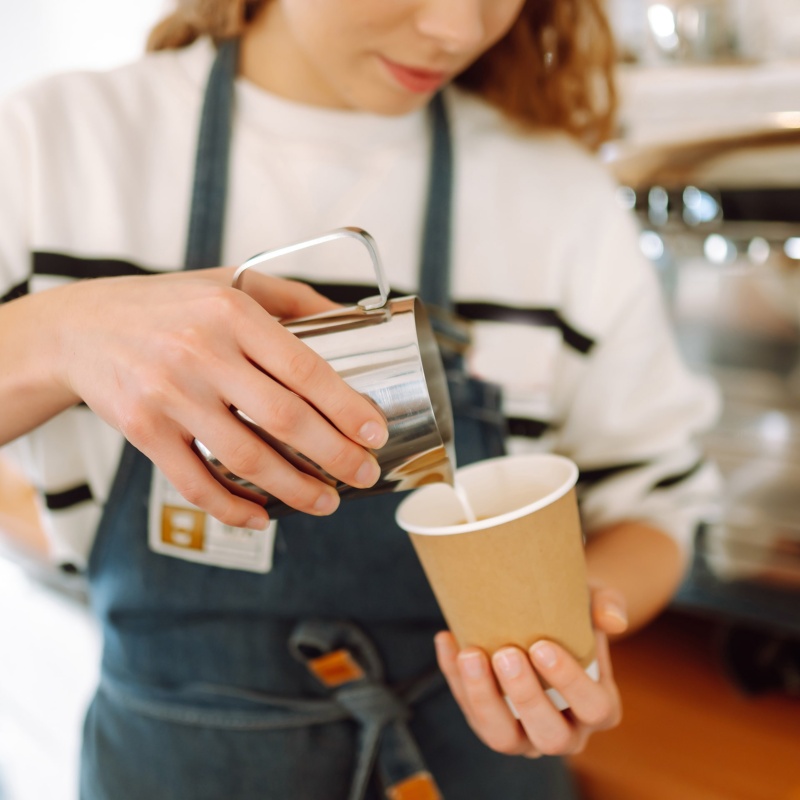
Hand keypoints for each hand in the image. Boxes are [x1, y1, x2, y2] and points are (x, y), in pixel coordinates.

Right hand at [49, 267, 387, 525]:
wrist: (80, 328)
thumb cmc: (167, 306)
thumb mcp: (231, 283)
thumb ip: (293, 298)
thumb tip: (353, 317)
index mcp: (231, 315)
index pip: (304, 368)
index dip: (346, 407)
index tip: (374, 432)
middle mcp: (201, 354)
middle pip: (284, 419)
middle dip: (335, 455)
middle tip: (364, 473)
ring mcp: (169, 396)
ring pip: (245, 459)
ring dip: (294, 490)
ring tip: (326, 501)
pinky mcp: (145, 432)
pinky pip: (195, 483)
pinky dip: (232, 508)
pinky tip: (262, 517)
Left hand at [434, 586, 626, 756]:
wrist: (545, 615)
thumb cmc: (575, 611)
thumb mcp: (595, 599)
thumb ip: (607, 604)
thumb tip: (612, 620)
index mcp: (600, 707)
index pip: (594, 707)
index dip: (569, 681)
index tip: (542, 645)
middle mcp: (566, 732)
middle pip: (550, 735)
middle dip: (525, 696)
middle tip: (506, 653)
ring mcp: (526, 736)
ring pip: (503, 739)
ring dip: (483, 699)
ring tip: (469, 655)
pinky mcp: (491, 724)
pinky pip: (469, 712)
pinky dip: (455, 680)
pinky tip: (448, 640)